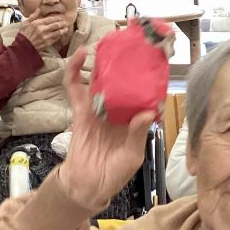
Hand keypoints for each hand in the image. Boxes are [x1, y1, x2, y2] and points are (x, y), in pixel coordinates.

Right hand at [19, 8, 70, 51]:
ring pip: (58, 32)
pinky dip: (59, 36)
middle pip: (56, 25)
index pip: (50, 19)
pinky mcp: (47, 43)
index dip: (57, 18)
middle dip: (62, 23)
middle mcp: (42, 30)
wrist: (23, 47)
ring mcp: (46, 37)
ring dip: (63, 30)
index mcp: (37, 23)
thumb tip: (39, 9)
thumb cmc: (23, 34)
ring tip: (66, 28)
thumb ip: (34, 16)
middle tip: (65, 22)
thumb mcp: (26, 23)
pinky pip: (56, 38)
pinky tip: (61, 34)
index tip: (61, 17)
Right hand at [59, 46, 155, 208]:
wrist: (87, 185)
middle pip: (121, 82)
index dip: (147, 79)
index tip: (153, 61)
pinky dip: (76, 70)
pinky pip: (76, 88)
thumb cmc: (115, 174)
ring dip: (101, 61)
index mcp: (134, 121)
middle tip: (130, 44)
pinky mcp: (81, 111)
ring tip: (106, 43)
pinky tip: (81, 55)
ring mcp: (98, 109)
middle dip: (124, 64)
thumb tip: (148, 112)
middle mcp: (117, 111)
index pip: (142, 95)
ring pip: (100, 79)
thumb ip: (138, 134)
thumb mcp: (132, 156)